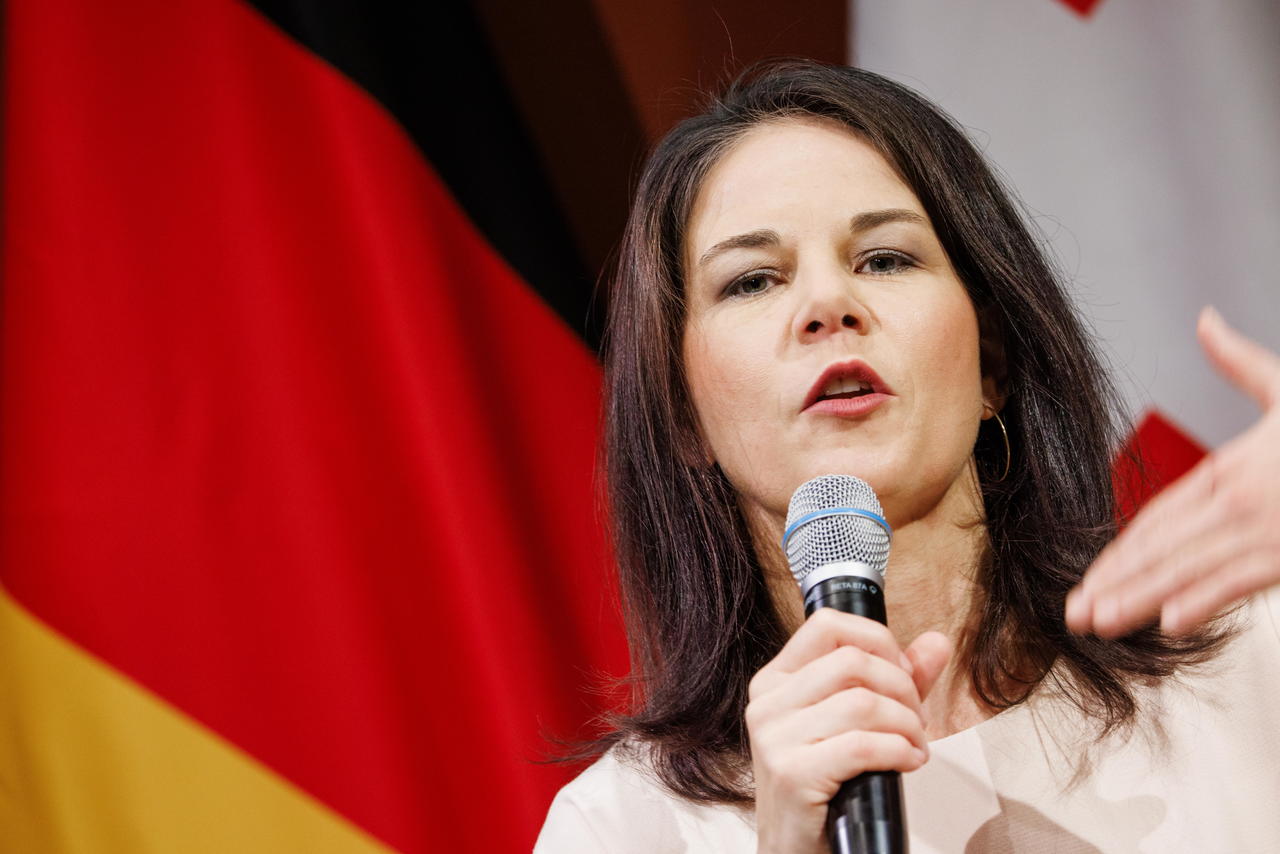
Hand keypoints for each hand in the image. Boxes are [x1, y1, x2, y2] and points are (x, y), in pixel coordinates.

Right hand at [748, 608, 950, 853]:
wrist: (796, 849)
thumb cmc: (826, 787)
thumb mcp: (858, 724)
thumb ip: (897, 679)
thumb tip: (936, 643)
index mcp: (776, 680)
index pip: (828, 624)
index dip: (877, 640)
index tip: (901, 672)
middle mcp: (767, 702)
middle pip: (853, 662)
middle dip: (903, 688)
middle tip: (917, 720)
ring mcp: (774, 738)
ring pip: (863, 702)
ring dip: (906, 726)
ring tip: (914, 746)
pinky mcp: (792, 774)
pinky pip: (862, 745)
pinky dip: (899, 751)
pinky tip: (907, 763)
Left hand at [1066, 307, 1279, 637]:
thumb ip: (1240, 363)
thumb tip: (1205, 319)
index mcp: (1231, 469)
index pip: (1159, 518)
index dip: (1120, 551)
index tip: (1088, 579)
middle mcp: (1240, 499)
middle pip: (1162, 548)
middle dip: (1114, 583)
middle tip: (1072, 614)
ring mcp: (1268, 528)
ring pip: (1189, 568)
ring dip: (1139, 598)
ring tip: (1097, 623)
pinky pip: (1243, 579)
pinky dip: (1206, 599)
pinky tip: (1170, 622)